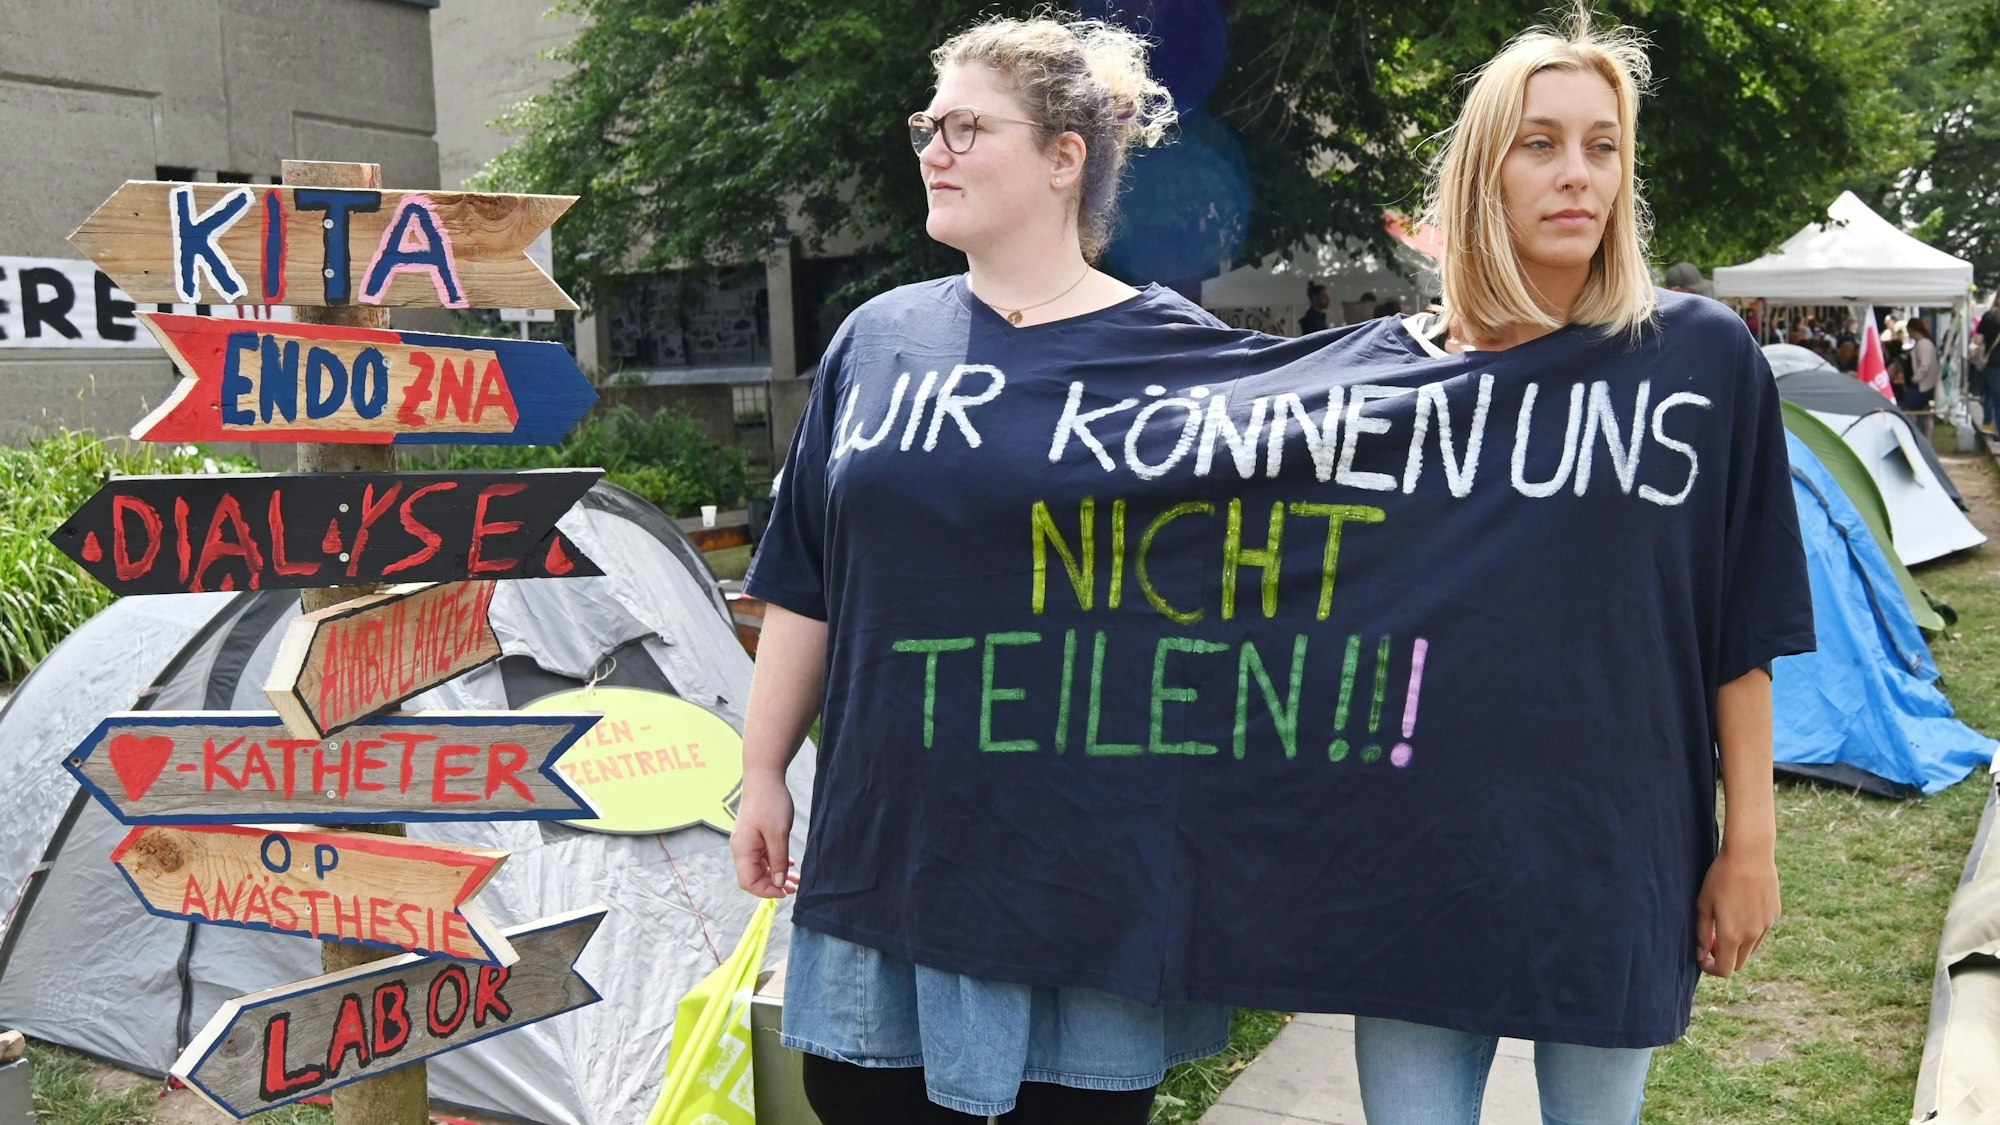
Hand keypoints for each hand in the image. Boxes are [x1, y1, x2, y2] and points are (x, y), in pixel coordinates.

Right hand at [731, 771, 798, 897]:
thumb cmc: (770, 802)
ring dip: (777, 875)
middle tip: (795, 887)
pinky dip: (775, 863)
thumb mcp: (778, 834)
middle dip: (774, 885)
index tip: (787, 891)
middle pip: (753, 877)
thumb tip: (778, 882)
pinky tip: (790, 863)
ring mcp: (747, 842)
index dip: (767, 891)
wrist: (764, 776)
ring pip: (759, 867)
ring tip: (796, 879)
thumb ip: (778, 860)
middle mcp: (741, 848)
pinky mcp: (754, 836)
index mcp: (742, 849)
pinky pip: (762, 856)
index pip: (749, 882)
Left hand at [1693, 845, 1779, 976]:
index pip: (1725, 969)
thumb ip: (1702, 933)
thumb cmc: (1720, 877)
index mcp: (1733, 935)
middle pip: (1739, 962)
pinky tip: (1741, 907)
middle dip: (1724, 958)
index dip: (1712, 969)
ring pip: (1751, 948)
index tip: (1703, 958)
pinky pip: (1761, 931)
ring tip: (1726, 921)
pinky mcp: (1775, 915)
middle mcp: (1752, 935)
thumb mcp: (1704, 904)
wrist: (1750, 855)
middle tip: (1712, 940)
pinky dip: (1750, 929)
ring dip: (1738, 944)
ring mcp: (1766, 926)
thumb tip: (1701, 955)